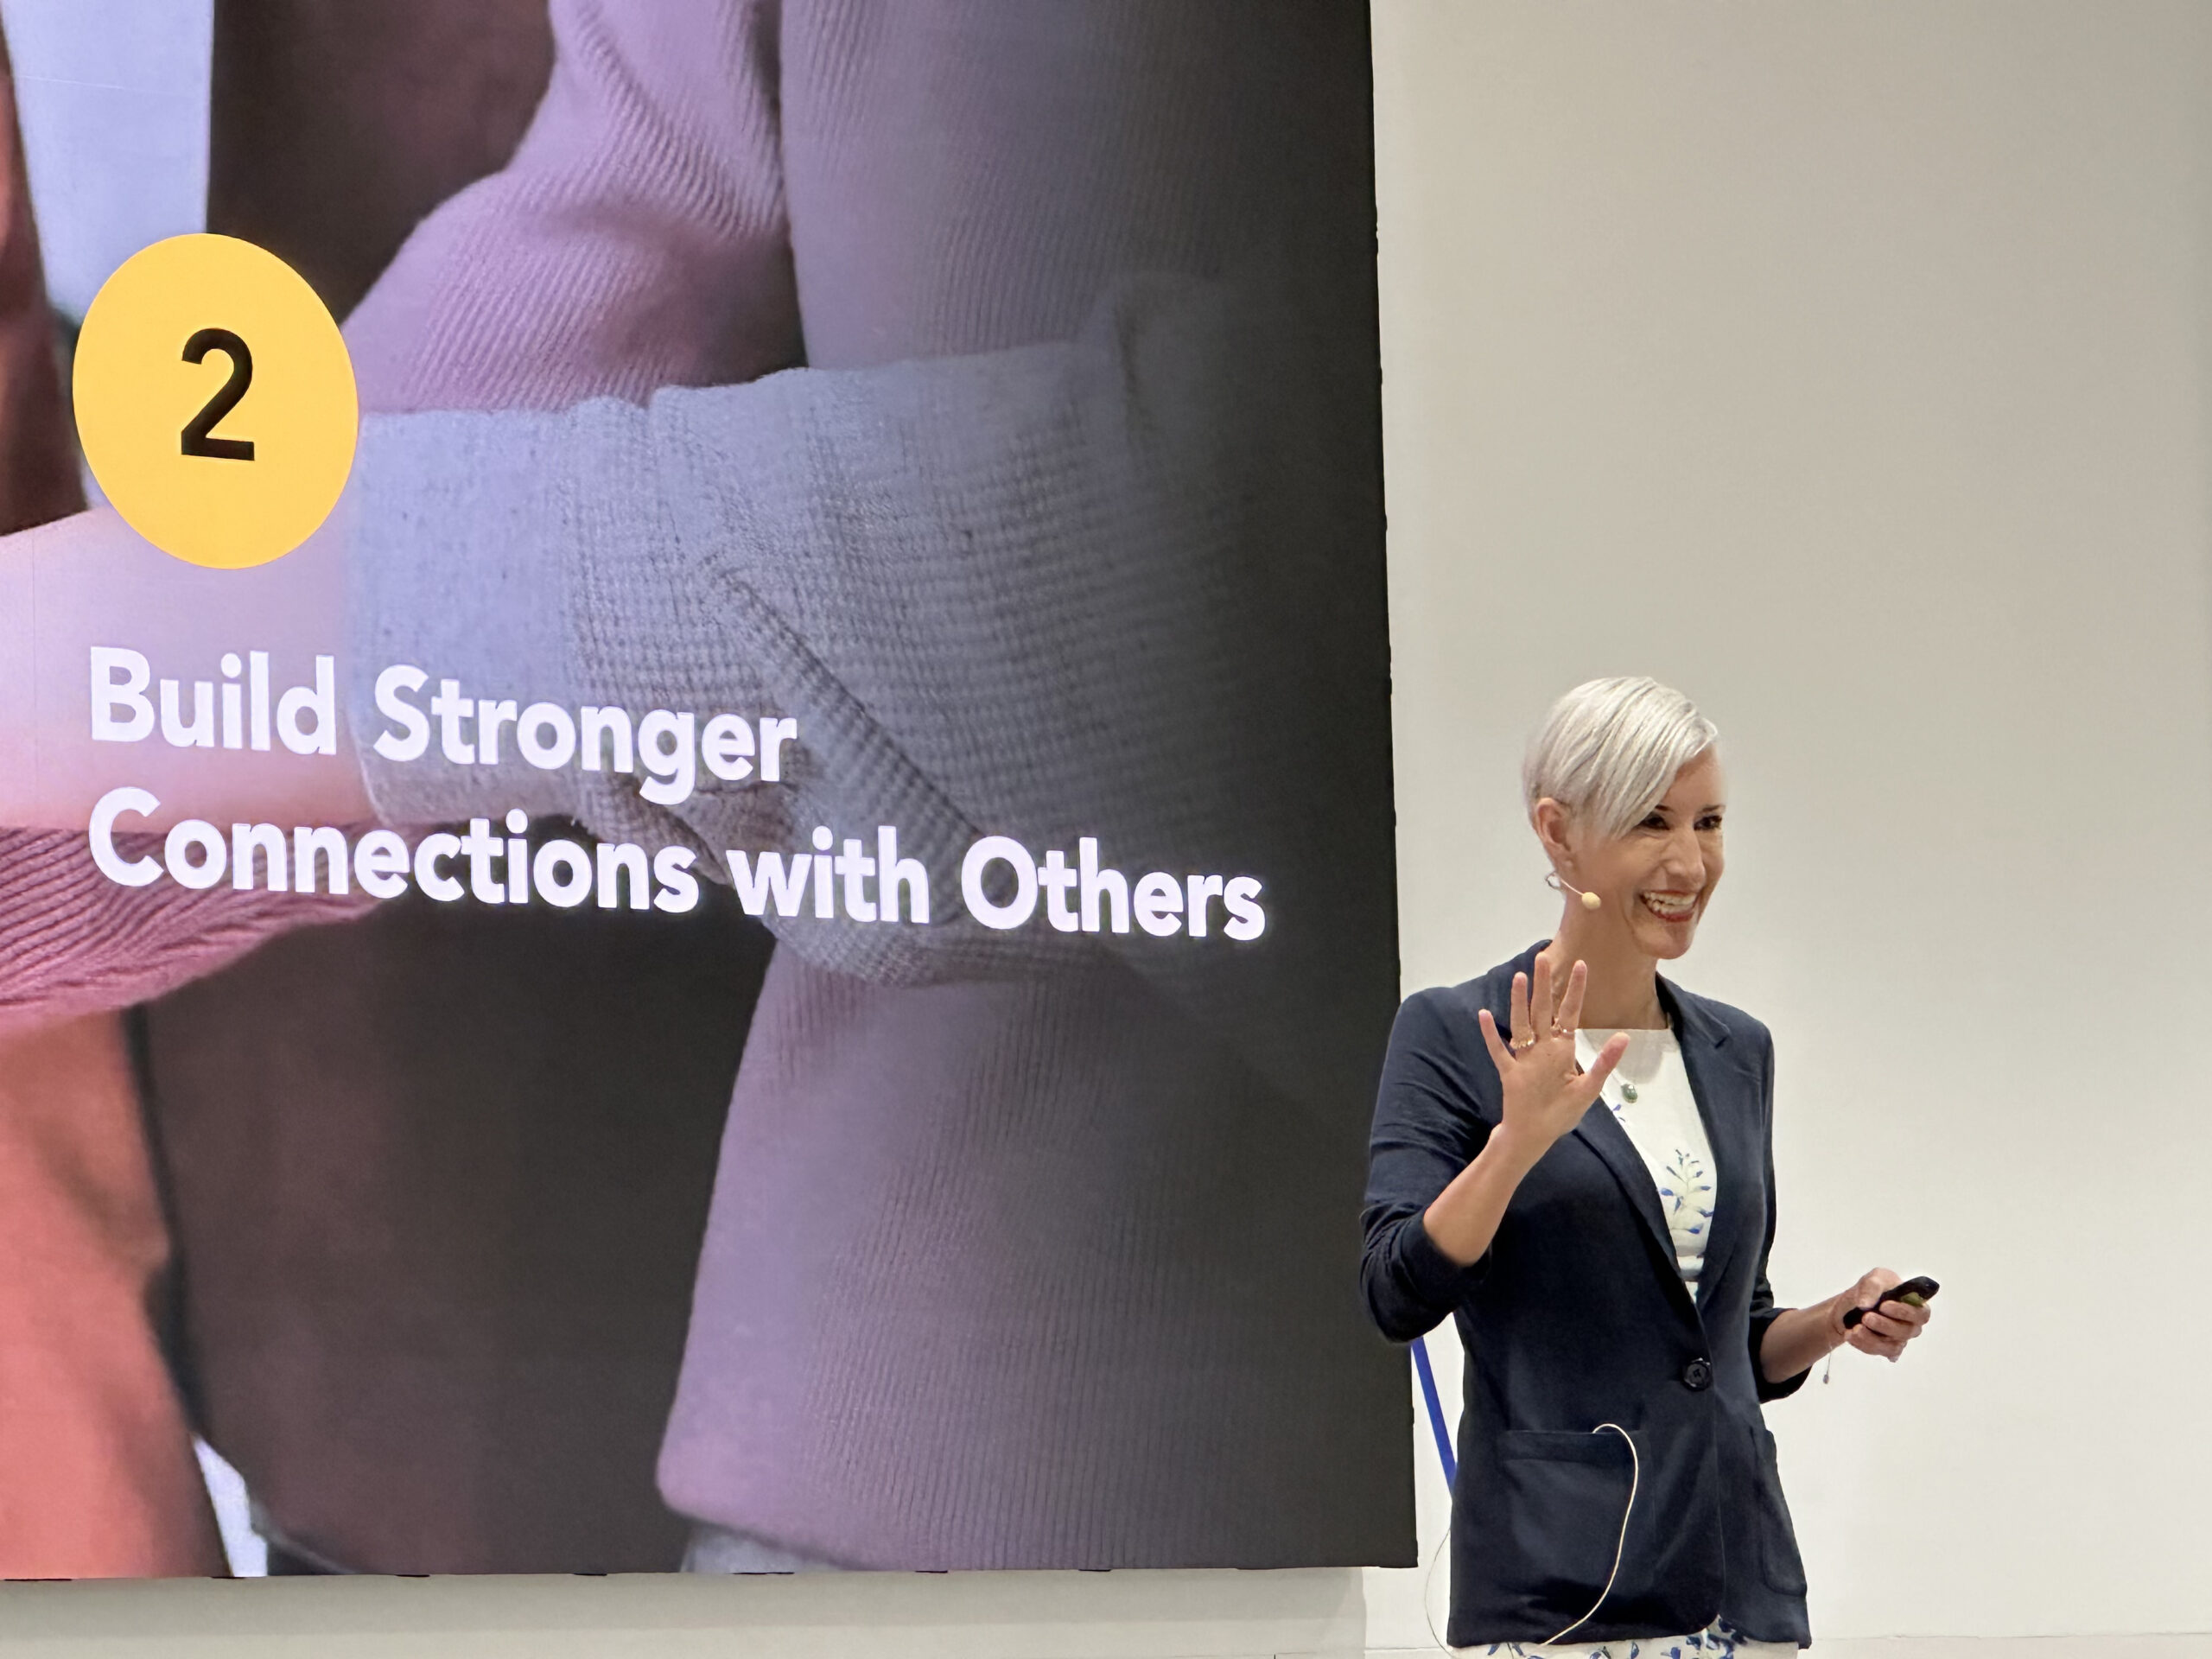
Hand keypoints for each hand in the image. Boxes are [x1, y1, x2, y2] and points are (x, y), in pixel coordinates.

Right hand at [1476, 957, 1628, 1163]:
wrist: (1536, 1136)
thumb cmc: (1561, 1114)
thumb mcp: (1588, 1089)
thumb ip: (1604, 1063)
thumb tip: (1624, 1037)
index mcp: (1562, 1050)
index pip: (1570, 1013)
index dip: (1575, 989)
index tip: (1580, 964)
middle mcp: (1542, 1049)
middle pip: (1543, 1010)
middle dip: (1544, 984)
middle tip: (1542, 957)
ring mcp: (1524, 1058)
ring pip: (1521, 1023)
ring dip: (1518, 1001)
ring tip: (1518, 978)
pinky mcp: (1509, 1072)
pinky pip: (1499, 1050)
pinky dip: (1491, 1034)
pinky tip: (1483, 1015)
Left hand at [1833, 1267, 1933, 1360]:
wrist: (1852, 1305)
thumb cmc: (1872, 1289)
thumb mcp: (1873, 1278)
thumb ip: (1872, 1287)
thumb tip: (1866, 1304)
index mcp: (1914, 1305)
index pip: (1922, 1314)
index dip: (1905, 1312)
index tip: (1884, 1306)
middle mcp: (1910, 1325)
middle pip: (1906, 1331)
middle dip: (1884, 1325)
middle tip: (1866, 1317)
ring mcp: (1899, 1339)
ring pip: (1892, 1346)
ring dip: (1871, 1338)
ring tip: (1855, 1328)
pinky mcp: (1885, 1349)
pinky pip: (1878, 1351)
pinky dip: (1863, 1344)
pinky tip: (1850, 1335)